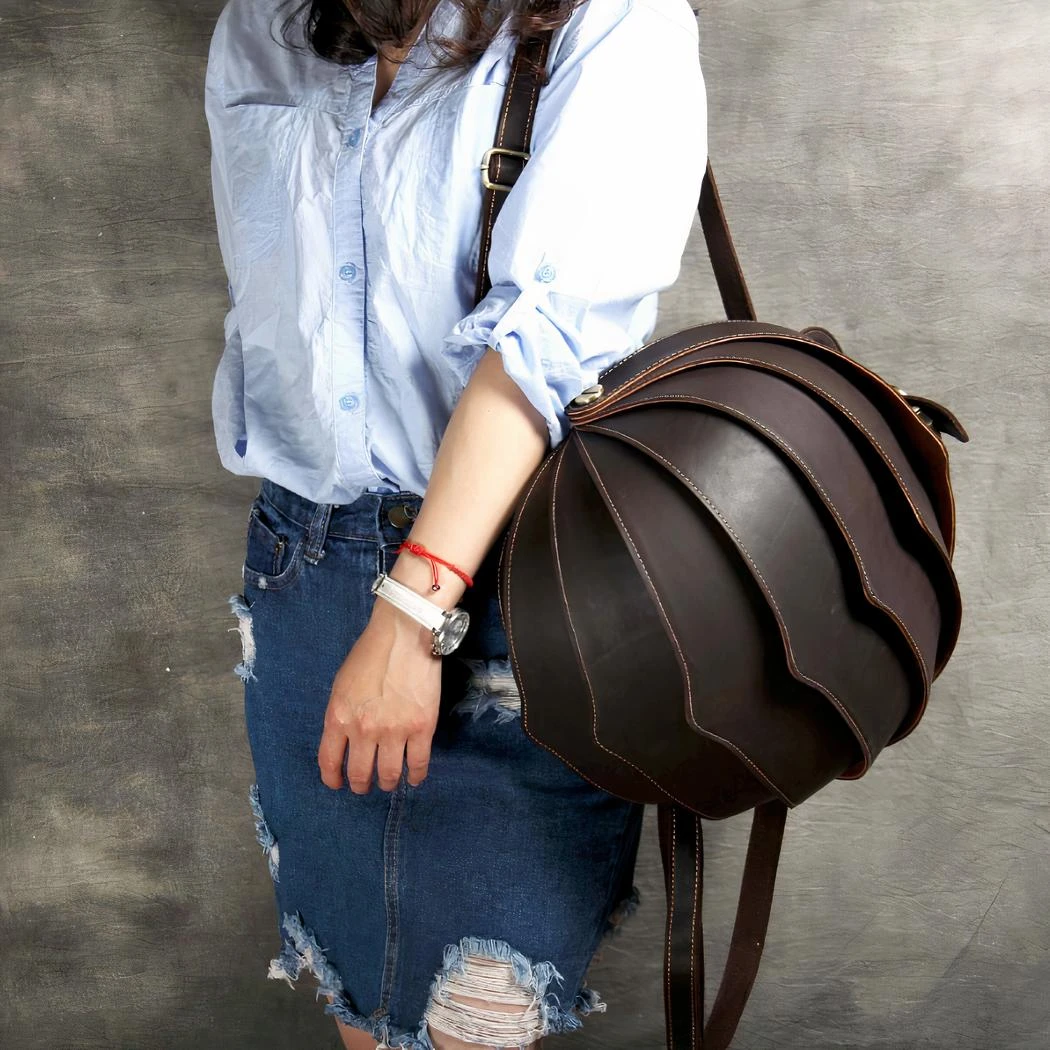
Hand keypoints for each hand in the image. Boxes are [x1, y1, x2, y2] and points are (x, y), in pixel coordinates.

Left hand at [317, 603, 441, 792]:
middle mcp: (363, 730)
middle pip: (360, 774)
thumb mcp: (342, 685)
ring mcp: (394, 731)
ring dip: (387, 783)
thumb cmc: (371, 653)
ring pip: (388, 774)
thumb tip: (346, 740)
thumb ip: (341, 715)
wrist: (404, 634)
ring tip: (389, 782)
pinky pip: (418, 764)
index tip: (338, 784)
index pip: (329, 762)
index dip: (333, 779)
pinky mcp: (422, 728)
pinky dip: (415, 776)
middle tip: (365, 785)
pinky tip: (414, 777)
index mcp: (338, 717)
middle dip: (361, 785)